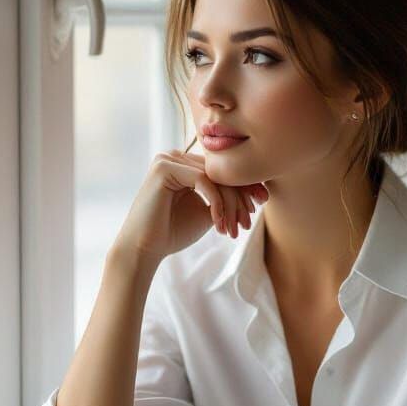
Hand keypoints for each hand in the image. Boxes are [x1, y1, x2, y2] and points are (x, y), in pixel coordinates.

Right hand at [113, 149, 268, 261]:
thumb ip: (225, 196)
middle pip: (220, 171)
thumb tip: (255, 187)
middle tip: (249, 222)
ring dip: (230, 204)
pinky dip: (216, 203)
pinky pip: (202, 180)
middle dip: (241, 197)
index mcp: (185, 163)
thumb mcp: (208, 210)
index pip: (222, 169)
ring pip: (214, 177)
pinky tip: (219, 224)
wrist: (144, 249)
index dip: (245, 184)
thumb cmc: (174, 232)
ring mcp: (168, 159)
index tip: (262, 202)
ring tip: (235, 229)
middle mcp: (175, 156)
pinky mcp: (163, 167)